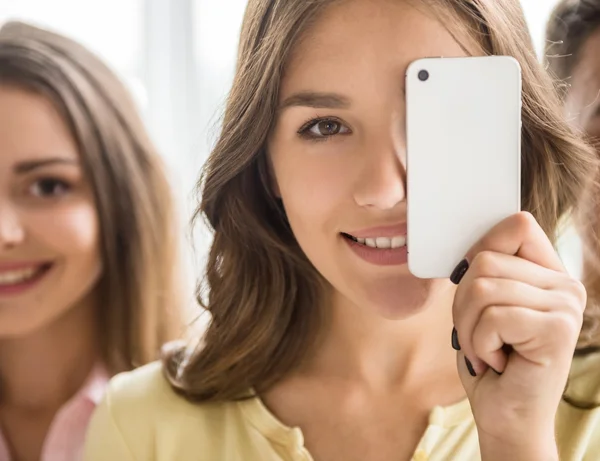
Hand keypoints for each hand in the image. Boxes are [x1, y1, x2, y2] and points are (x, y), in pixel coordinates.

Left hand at [451, 212, 585, 459]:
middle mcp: (565, 284)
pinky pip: (493, 316)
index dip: (479, 250)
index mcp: (548, 272)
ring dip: (467, 328)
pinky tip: (498, 362)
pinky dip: (479, 344)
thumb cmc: (491, 359)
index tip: (470, 285)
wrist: (507, 415)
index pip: (515, 225)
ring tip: (485, 351)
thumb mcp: (482, 307)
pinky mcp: (558, 329)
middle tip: (476, 336)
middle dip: (462, 305)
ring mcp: (566, 305)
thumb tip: (470, 246)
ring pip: (482, 288)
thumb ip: (485, 272)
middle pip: (485, 260)